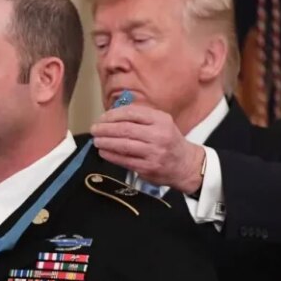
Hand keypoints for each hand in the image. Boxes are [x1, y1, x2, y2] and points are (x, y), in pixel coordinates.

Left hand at [90, 104, 204, 194]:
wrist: (186, 165)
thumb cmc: (168, 141)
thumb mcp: (161, 123)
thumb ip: (141, 118)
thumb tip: (111, 116)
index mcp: (161, 120)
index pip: (132, 113)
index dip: (113, 115)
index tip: (102, 118)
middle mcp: (159, 135)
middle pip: (125, 129)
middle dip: (106, 129)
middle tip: (94, 129)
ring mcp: (154, 153)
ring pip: (124, 145)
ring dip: (106, 142)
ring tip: (96, 140)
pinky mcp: (149, 168)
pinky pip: (125, 160)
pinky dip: (111, 156)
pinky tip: (104, 152)